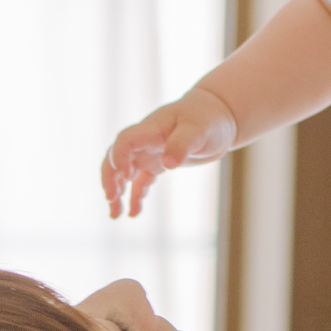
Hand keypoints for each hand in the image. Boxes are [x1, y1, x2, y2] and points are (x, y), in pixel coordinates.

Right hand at [101, 87, 236, 217]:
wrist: (220, 115)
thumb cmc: (209, 117)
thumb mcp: (199, 130)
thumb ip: (182, 144)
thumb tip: (168, 164)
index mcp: (152, 128)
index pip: (126, 141)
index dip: (119, 157)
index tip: (127, 175)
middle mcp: (146, 140)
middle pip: (116, 157)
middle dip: (110, 178)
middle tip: (111, 199)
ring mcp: (151, 152)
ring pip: (125, 172)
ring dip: (117, 191)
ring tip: (115, 215)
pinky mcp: (160, 162)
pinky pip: (141, 180)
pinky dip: (135, 195)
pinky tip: (133, 212)